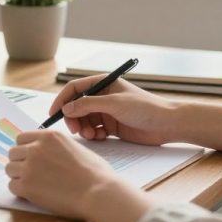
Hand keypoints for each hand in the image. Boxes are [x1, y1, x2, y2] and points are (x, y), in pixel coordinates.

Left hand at [7, 130, 154, 221]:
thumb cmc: (95, 173)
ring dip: (18, 176)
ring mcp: (29, 167)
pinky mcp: (27, 186)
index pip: (21, 138)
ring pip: (10, 169)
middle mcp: (36, 148)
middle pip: (13, 153)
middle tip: (31, 173)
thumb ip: (57, 147)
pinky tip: (33, 194)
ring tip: (33, 184)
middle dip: (20, 163)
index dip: (25, 149)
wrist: (98, 192)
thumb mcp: (75, 148)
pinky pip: (12, 186)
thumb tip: (48, 153)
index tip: (30, 158)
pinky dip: (20, 191)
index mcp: (48, 136)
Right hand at [49, 78, 179, 144]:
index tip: (54, 114)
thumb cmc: (146, 108)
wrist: (167, 125)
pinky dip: (92, 135)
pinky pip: (93, 130)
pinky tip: (100, 137)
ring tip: (91, 135)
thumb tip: (66, 109)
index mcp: (103, 83)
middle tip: (75, 130)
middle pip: (77, 106)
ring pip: (84, 120)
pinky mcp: (111, 126)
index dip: (62, 100)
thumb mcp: (114, 104)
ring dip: (83, 128)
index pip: (75, 89)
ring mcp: (107, 112)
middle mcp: (103, 96)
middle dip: (73, 118)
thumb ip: (88, 105)